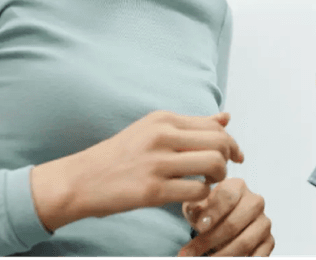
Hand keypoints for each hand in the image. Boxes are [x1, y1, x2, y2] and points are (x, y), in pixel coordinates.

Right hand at [30, 110, 244, 231]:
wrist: (79, 180)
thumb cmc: (119, 156)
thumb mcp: (152, 130)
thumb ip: (190, 125)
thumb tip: (226, 118)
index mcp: (163, 119)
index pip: (214, 125)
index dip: (231, 142)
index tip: (235, 155)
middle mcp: (162, 136)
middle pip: (219, 142)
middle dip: (228, 159)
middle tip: (220, 172)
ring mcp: (157, 163)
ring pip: (213, 164)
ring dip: (218, 177)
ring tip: (207, 183)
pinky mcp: (152, 190)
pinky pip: (197, 191)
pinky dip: (202, 196)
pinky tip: (192, 196)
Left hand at [178, 178, 274, 256]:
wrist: (224, 221)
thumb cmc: (211, 212)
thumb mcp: (199, 206)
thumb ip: (196, 207)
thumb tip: (195, 211)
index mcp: (238, 187)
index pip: (227, 196)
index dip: (212, 213)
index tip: (199, 227)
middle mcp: (255, 202)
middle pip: (233, 223)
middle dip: (210, 240)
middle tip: (193, 251)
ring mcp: (263, 222)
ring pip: (244, 242)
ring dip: (222, 254)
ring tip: (207, 258)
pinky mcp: (269, 240)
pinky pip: (257, 255)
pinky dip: (240, 259)